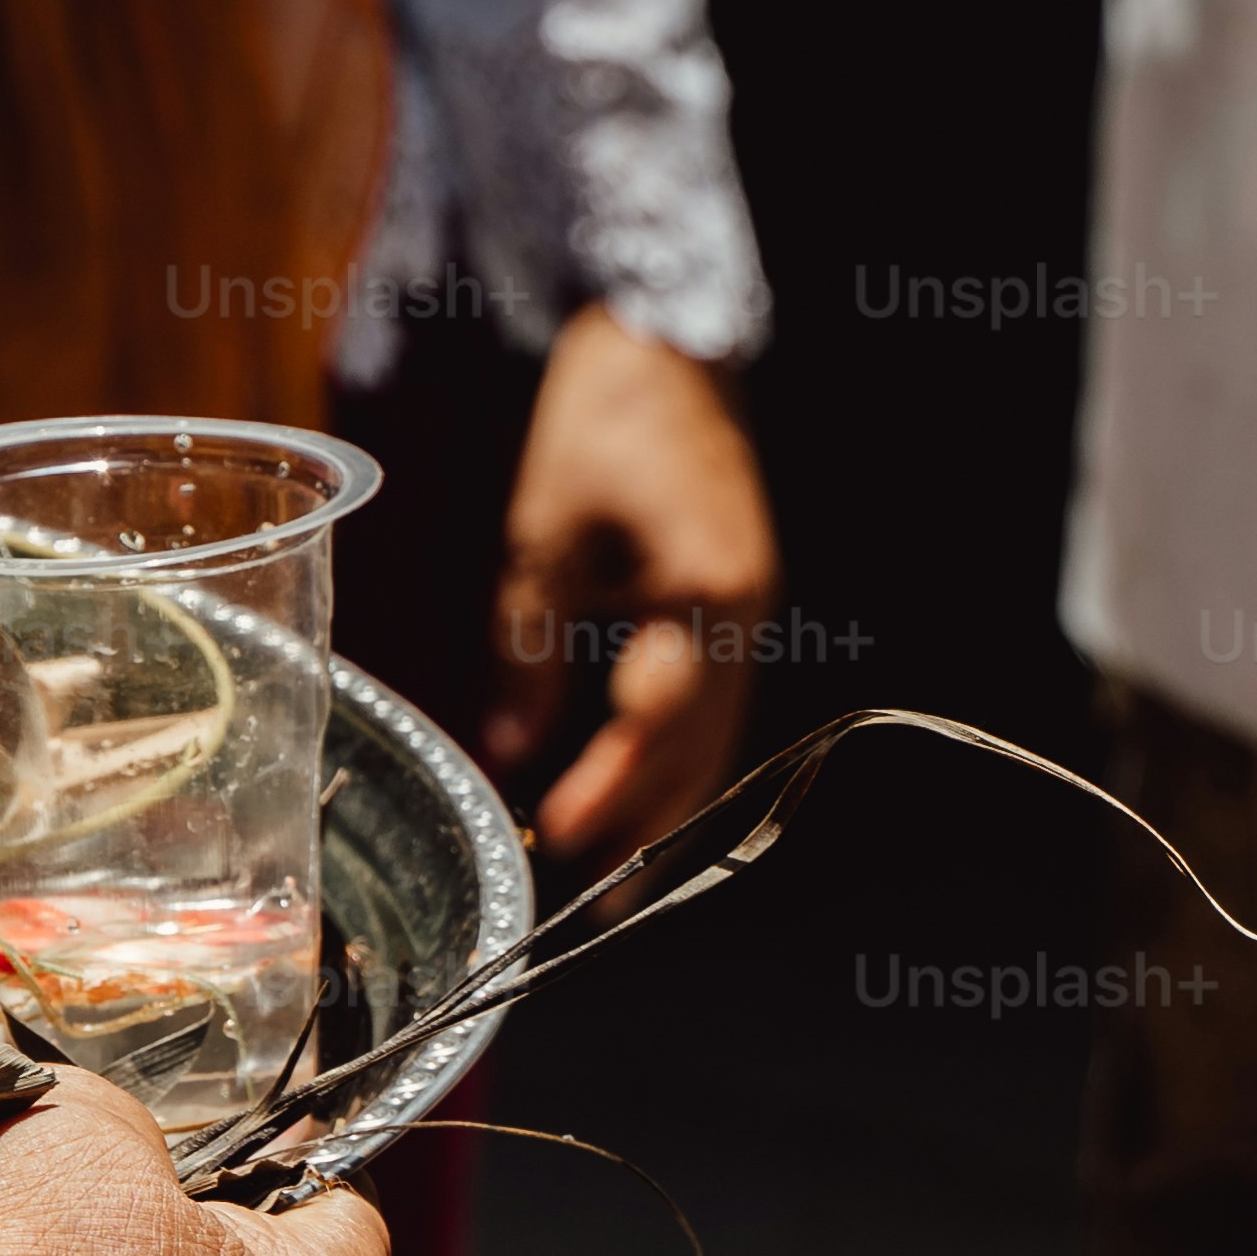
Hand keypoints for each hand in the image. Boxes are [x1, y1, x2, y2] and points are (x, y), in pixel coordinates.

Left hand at [484, 301, 779, 860]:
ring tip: (626, 885)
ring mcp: (753, 611)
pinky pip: (719, 705)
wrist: (673, 347)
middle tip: (599, 908)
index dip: (609, 785)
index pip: (654, 716)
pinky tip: (651, 802)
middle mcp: (744, 612)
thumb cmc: (602, 424)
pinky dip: (684, 761)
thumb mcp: (541, 534)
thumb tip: (503, 745)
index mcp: (701, 590)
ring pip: (719, 737)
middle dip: (650, 827)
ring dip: (674, 809)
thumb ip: (525, 644)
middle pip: (702, 748)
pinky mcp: (740, 605)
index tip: (561, 834)